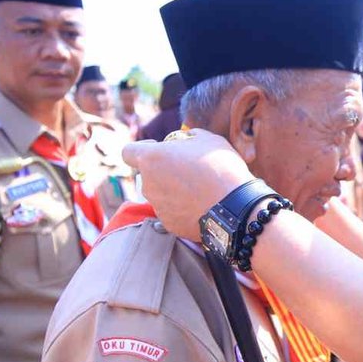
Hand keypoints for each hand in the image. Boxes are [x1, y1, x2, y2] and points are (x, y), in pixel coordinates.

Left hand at [122, 132, 252, 237]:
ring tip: (200, 188)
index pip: (128, 151)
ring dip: (174, 189)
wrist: (235, 208)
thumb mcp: (208, 139)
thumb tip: (187, 139)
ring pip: (160, 193)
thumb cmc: (220, 168)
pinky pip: (172, 211)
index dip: (141, 148)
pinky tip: (203, 204)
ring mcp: (158, 206)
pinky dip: (183, 207)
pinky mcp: (169, 224)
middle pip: (148, 174)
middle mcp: (148, 184)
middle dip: (163, 170)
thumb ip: (189, 137)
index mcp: (151, 159)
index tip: (158, 148)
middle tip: (188, 168)